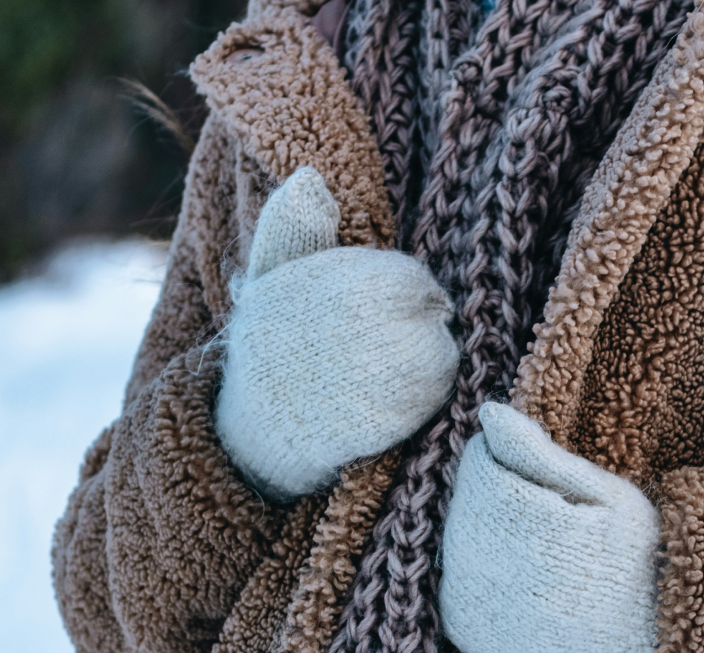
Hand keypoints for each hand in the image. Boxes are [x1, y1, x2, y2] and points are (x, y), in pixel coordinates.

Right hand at [214, 167, 458, 499]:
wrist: (260, 421)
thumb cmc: (272, 339)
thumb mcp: (274, 273)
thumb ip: (296, 226)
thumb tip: (307, 180)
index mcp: (368, 280)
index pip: (419, 281)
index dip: (398, 295)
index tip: (368, 311)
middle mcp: (392, 323)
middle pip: (435, 317)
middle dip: (413, 327)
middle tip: (373, 345)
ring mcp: (403, 373)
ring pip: (443, 355)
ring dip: (420, 362)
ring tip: (373, 370)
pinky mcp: (408, 416)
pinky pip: (437, 396)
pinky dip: (418, 397)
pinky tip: (380, 398)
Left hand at [438, 403, 661, 652]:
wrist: (651, 642)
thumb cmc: (637, 557)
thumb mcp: (603, 493)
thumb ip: (537, 453)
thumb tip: (487, 412)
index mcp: (522, 526)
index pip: (481, 461)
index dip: (516, 457)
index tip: (554, 479)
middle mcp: (487, 570)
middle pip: (466, 501)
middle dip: (500, 496)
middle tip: (553, 516)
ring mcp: (474, 608)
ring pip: (457, 540)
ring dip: (490, 534)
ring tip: (545, 549)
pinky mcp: (470, 635)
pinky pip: (456, 583)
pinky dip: (483, 573)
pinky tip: (526, 579)